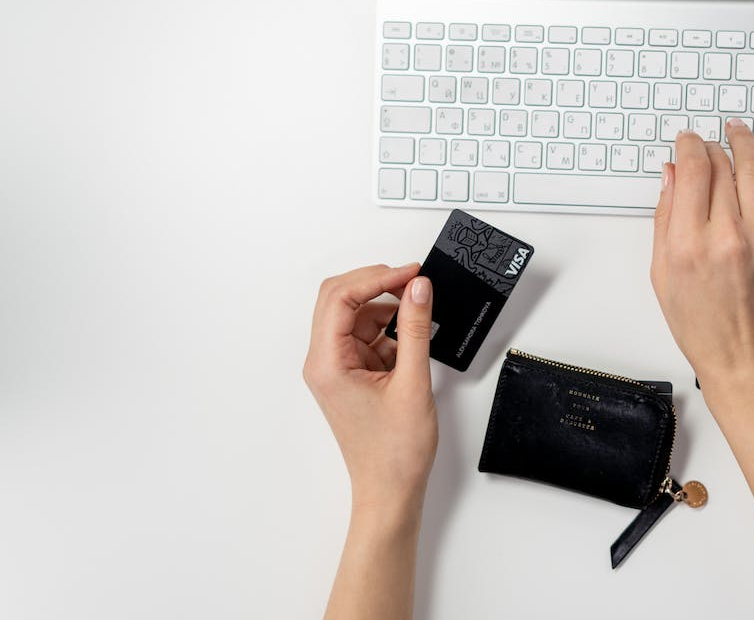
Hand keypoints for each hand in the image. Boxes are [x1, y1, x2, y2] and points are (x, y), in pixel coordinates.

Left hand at [303, 263, 437, 517]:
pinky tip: (412, 337)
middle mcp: (324, 362)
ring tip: (419, 312)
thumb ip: (415, 328)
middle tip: (413, 281)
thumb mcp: (413, 381)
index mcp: (327, 363)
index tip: (411, 273)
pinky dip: (389, 329)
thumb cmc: (394, 452)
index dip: (377, 277)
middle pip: (340, 299)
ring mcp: (336, 367)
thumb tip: (419, 288)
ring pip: (354, 315)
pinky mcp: (351, 373)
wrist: (390, 490)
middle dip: (376, 284)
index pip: (341, 298)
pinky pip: (366, 335)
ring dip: (385, 308)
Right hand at [650, 120, 753, 407]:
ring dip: (744, 143)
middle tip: (707, 143)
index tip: (686, 141)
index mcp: (687, 244)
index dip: (688, 146)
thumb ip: (664, 220)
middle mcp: (725, 236)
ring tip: (738, 134)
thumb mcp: (663, 275)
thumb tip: (670, 177)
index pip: (691, 170)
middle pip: (721, 166)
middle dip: (711, 146)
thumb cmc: (702, 327)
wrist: (745, 360)